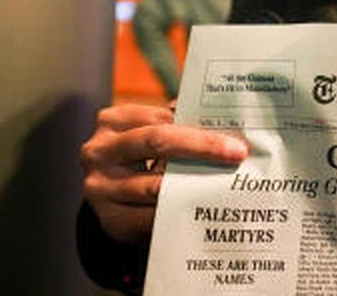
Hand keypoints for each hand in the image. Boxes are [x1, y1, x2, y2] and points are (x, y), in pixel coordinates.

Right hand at [80, 103, 247, 242]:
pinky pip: (150, 217)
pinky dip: (178, 212)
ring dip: (194, 184)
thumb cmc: (139, 158)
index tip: (232, 135)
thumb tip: (226, 125)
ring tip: (225, 183)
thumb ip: (177, 124)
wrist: (110, 197)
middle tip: (237, 153)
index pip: (160, 117)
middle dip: (201, 146)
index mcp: (112, 122)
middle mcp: (99, 151)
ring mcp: (100, 187)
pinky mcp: (109, 219)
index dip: (197, 126)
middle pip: (156, 141)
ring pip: (154, 185)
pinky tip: (201, 208)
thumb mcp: (148, 134)